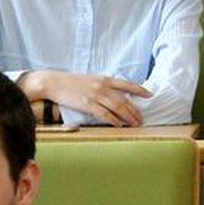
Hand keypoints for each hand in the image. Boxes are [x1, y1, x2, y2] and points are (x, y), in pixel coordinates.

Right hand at [20, 70, 152, 126]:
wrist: (54, 82)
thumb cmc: (71, 82)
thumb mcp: (90, 79)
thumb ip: (103, 85)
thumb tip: (114, 94)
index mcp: (104, 79)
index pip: (127, 84)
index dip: (140, 90)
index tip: (150, 94)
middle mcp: (103, 86)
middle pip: (124, 100)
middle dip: (135, 110)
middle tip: (142, 119)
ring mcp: (95, 95)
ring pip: (117, 107)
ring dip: (128, 117)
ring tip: (135, 124)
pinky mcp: (87, 104)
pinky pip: (104, 114)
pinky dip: (113, 120)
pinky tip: (119, 125)